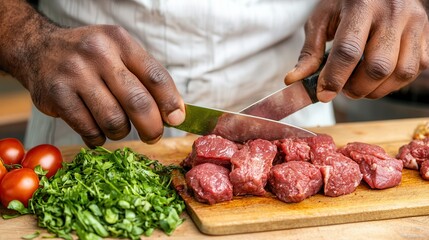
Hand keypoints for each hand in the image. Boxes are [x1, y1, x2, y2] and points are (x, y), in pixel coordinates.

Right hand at [22, 25, 184, 146]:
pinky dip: (98, 138)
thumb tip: (176, 113)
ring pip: (114, 121)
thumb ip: (146, 78)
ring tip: (118, 127)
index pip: (156, 76)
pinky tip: (98, 131)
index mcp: (120, 42)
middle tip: (153, 136)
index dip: (171, 103)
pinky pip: (89, 130)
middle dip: (152, 127)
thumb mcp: (119, 53)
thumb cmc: (91, 57)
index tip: (177, 120)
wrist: (39, 49)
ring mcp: (75, 74)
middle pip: (137, 103)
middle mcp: (98, 54)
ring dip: (121, 132)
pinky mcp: (57, 96)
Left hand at [284, 0, 428, 101]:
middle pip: (378, 67)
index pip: (349, 50)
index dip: (335, 78)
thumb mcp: (322, 19)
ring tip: (359, 85)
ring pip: (401, 72)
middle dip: (356, 88)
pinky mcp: (427, 34)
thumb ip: (310, 51)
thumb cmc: (346, 3)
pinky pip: (416, 69)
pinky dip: (395, 83)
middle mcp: (393, 12)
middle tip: (343, 89)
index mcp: (361, 5)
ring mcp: (415, 23)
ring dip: (376, 90)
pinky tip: (379, 78)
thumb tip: (294, 80)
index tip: (323, 94)